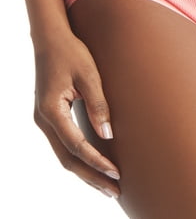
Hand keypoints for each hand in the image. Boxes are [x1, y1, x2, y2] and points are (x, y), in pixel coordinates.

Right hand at [33, 31, 120, 198]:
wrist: (51, 39)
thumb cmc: (71, 53)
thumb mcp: (88, 75)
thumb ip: (98, 104)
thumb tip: (108, 135)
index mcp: (51, 111)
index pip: (76, 145)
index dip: (97, 161)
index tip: (117, 173)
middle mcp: (44, 120)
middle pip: (67, 159)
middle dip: (91, 177)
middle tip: (114, 191)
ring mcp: (45, 119)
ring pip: (64, 155)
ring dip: (85, 171)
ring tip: (106, 186)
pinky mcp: (51, 116)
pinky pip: (64, 144)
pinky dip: (79, 157)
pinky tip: (94, 164)